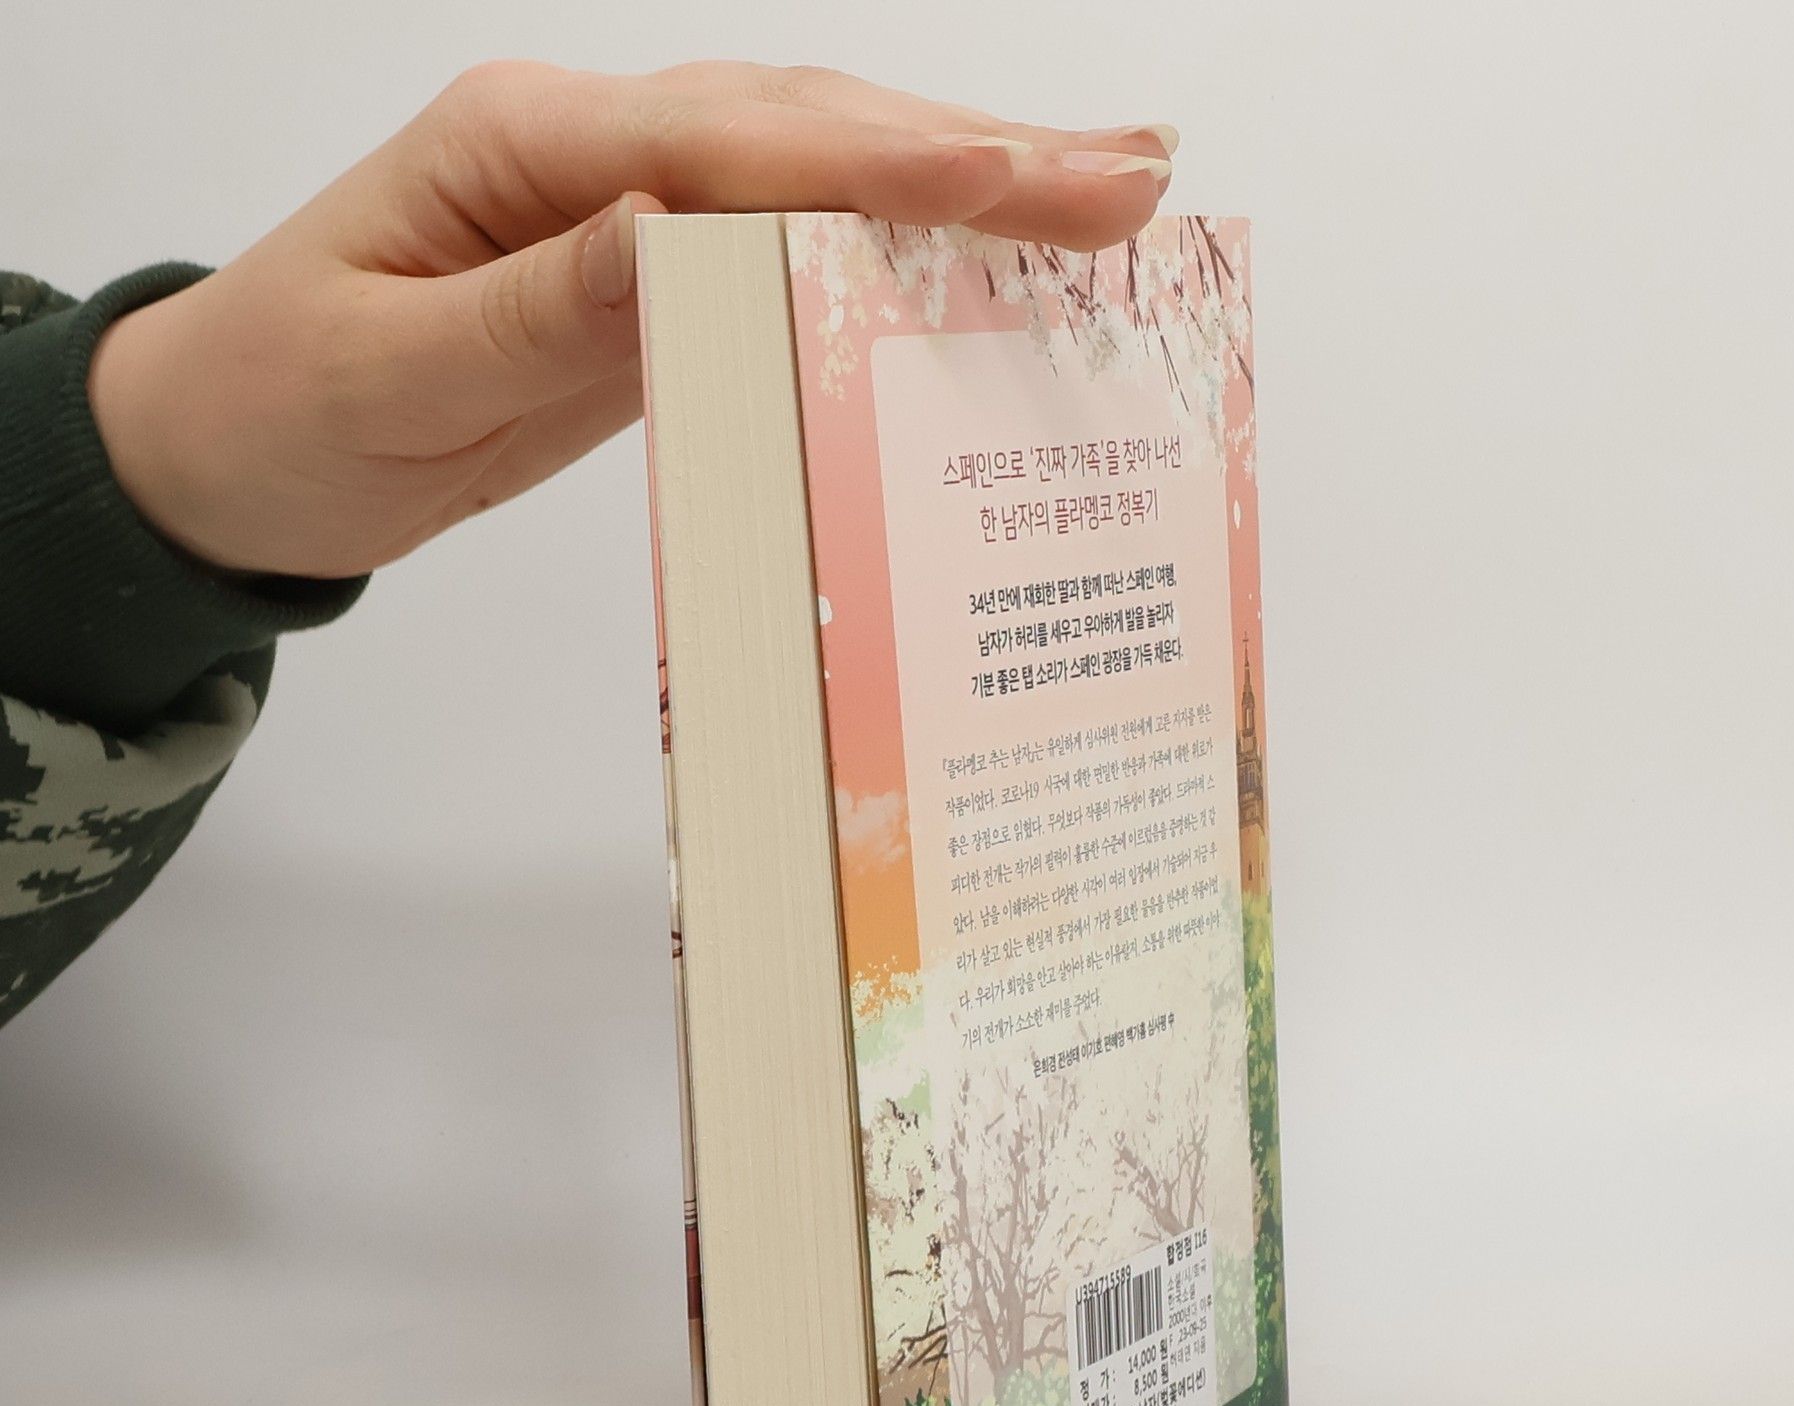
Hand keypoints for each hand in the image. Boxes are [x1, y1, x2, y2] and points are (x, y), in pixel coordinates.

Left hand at [87, 61, 1175, 579]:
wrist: (228, 452)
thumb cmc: (282, 408)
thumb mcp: (391, 371)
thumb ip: (540, 305)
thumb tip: (684, 238)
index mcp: (525, 150)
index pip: (732, 144)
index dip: (880, 160)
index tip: (1015, 176)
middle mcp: (594, 160)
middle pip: (808, 132)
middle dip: (976, 153)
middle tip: (1133, 177)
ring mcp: (628, 215)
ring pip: (818, 176)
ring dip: (962, 181)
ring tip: (1106, 194)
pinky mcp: (650, 285)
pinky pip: (790, 255)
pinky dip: (896, 250)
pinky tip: (981, 262)